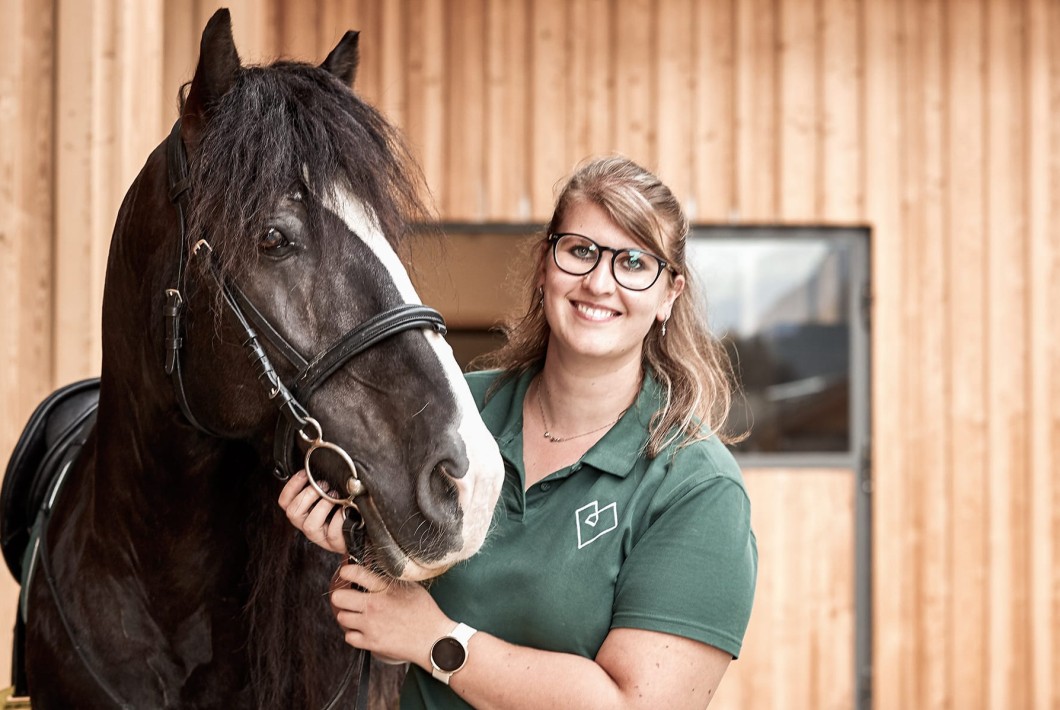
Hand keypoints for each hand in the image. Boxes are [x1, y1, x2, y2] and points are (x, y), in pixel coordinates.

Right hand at [278, 469, 346, 553]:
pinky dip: (338, 518)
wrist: (362, 527)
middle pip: (293, 513)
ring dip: (322, 506)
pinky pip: (332, 532)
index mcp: (302, 512)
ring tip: (335, 495)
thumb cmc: (344, 506)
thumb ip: (321, 484)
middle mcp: (306, 525)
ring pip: (309, 525)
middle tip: (324, 485)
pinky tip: (345, 509)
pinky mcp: (334, 544)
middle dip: (308, 495)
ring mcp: (319, 537)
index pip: (284, 501)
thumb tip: (318, 465)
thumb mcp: (329, 493)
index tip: (305, 473)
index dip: (291, 486)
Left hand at [330, 563, 452, 668]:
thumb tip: (373, 573)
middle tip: (348, 598)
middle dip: (341, 596)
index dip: (347, 571)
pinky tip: (364, 630)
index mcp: (386, 589)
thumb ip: (390, 581)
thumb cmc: (425, 612)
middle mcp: (375, 605)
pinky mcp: (371, 643)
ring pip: (341, 618)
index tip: (345, 573)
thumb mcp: (411, 587)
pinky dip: (354, 634)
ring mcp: (371, 625)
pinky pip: (349, 637)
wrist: (433, 640)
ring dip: (348, 616)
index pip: (357, 573)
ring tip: (358, 616)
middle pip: (339, 598)